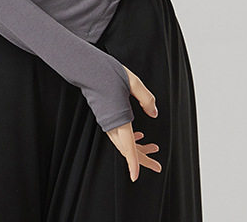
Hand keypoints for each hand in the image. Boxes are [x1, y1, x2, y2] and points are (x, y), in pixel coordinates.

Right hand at [105, 65, 161, 181]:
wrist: (88, 68)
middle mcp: (112, 123)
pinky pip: (119, 134)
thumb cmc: (108, 73)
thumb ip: (147, 99)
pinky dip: (131, 139)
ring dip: (139, 148)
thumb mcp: (133, 82)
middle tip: (157, 166)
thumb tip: (154, 113)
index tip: (135, 177)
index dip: (133, 163)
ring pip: (124, 142)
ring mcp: (107, 121)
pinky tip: (140, 137)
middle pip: (127, 149)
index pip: (127, 146)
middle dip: (143, 159)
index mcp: (119, 118)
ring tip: (154, 148)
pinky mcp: (106, 117)